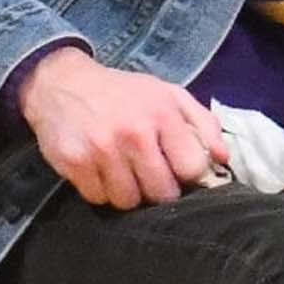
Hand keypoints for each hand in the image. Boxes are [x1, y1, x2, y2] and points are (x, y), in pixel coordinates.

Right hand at [17, 45, 226, 210]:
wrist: (61, 82)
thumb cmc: (123, 93)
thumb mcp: (168, 94)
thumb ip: (203, 123)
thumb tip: (222, 158)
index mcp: (163, 114)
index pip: (191, 169)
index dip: (187, 175)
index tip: (177, 170)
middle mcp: (134, 132)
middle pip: (161, 193)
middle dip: (159, 190)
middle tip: (148, 175)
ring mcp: (102, 149)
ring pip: (128, 201)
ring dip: (128, 193)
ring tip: (122, 172)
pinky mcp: (74, 162)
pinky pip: (98, 198)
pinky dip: (101, 191)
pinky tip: (100, 170)